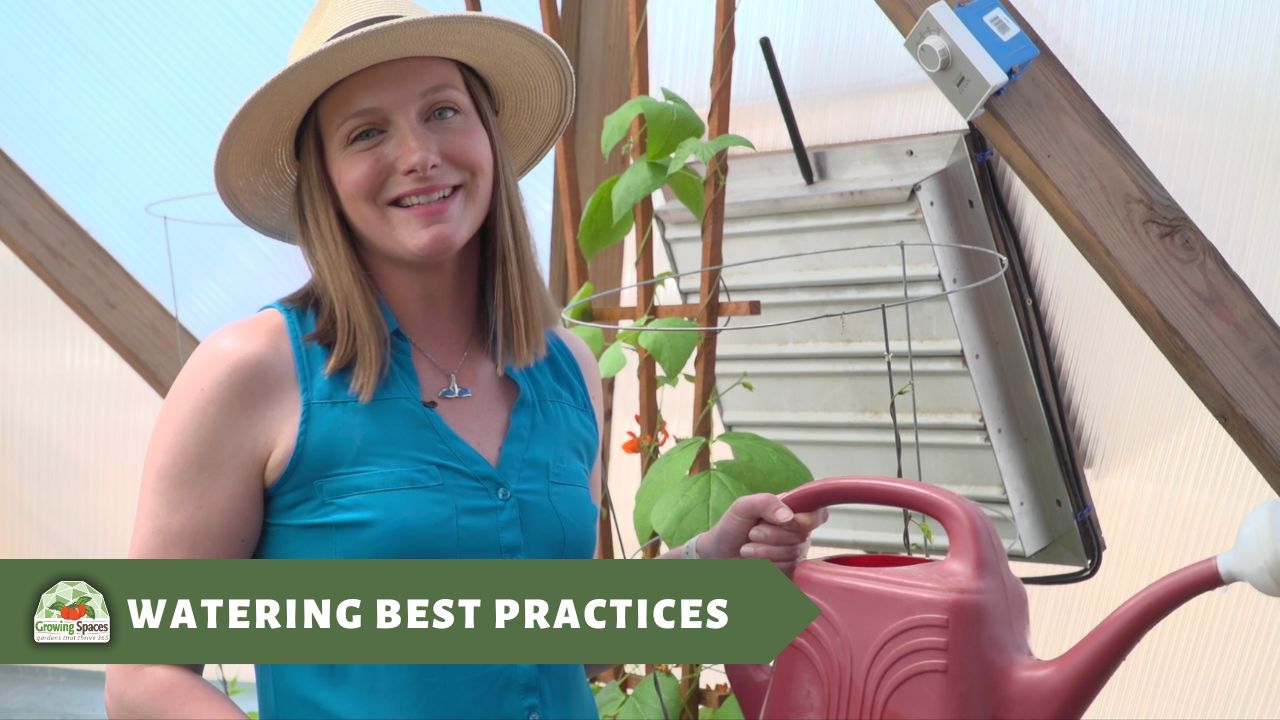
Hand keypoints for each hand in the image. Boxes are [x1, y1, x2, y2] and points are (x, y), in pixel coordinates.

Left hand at [699, 493, 828, 576]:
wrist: (718, 555)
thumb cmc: (731, 527)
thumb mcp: (743, 506)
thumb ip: (766, 502)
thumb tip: (789, 516)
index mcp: (792, 511)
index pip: (818, 514)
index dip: (807, 520)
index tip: (788, 521)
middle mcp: (797, 532)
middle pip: (801, 535)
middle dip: (771, 535)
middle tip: (752, 533)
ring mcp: (794, 554)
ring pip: (792, 554)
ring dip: (764, 552)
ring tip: (747, 548)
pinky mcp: (788, 573)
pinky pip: (786, 571)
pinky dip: (766, 566)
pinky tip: (754, 562)